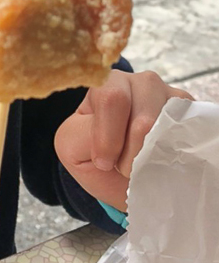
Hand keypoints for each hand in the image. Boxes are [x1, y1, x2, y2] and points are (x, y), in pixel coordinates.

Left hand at [54, 69, 193, 211]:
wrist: (123, 181)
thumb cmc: (95, 159)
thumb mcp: (73, 147)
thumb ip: (85, 134)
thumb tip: (112, 139)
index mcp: (104, 84)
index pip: (112, 98)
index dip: (109, 138)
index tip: (103, 163)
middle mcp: (137, 81)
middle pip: (143, 117)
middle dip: (132, 153)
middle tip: (124, 167)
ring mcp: (167, 94)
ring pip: (167, 125)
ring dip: (152, 156)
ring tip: (142, 164)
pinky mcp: (189, 111)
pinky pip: (188, 130)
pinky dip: (174, 152)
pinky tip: (163, 158)